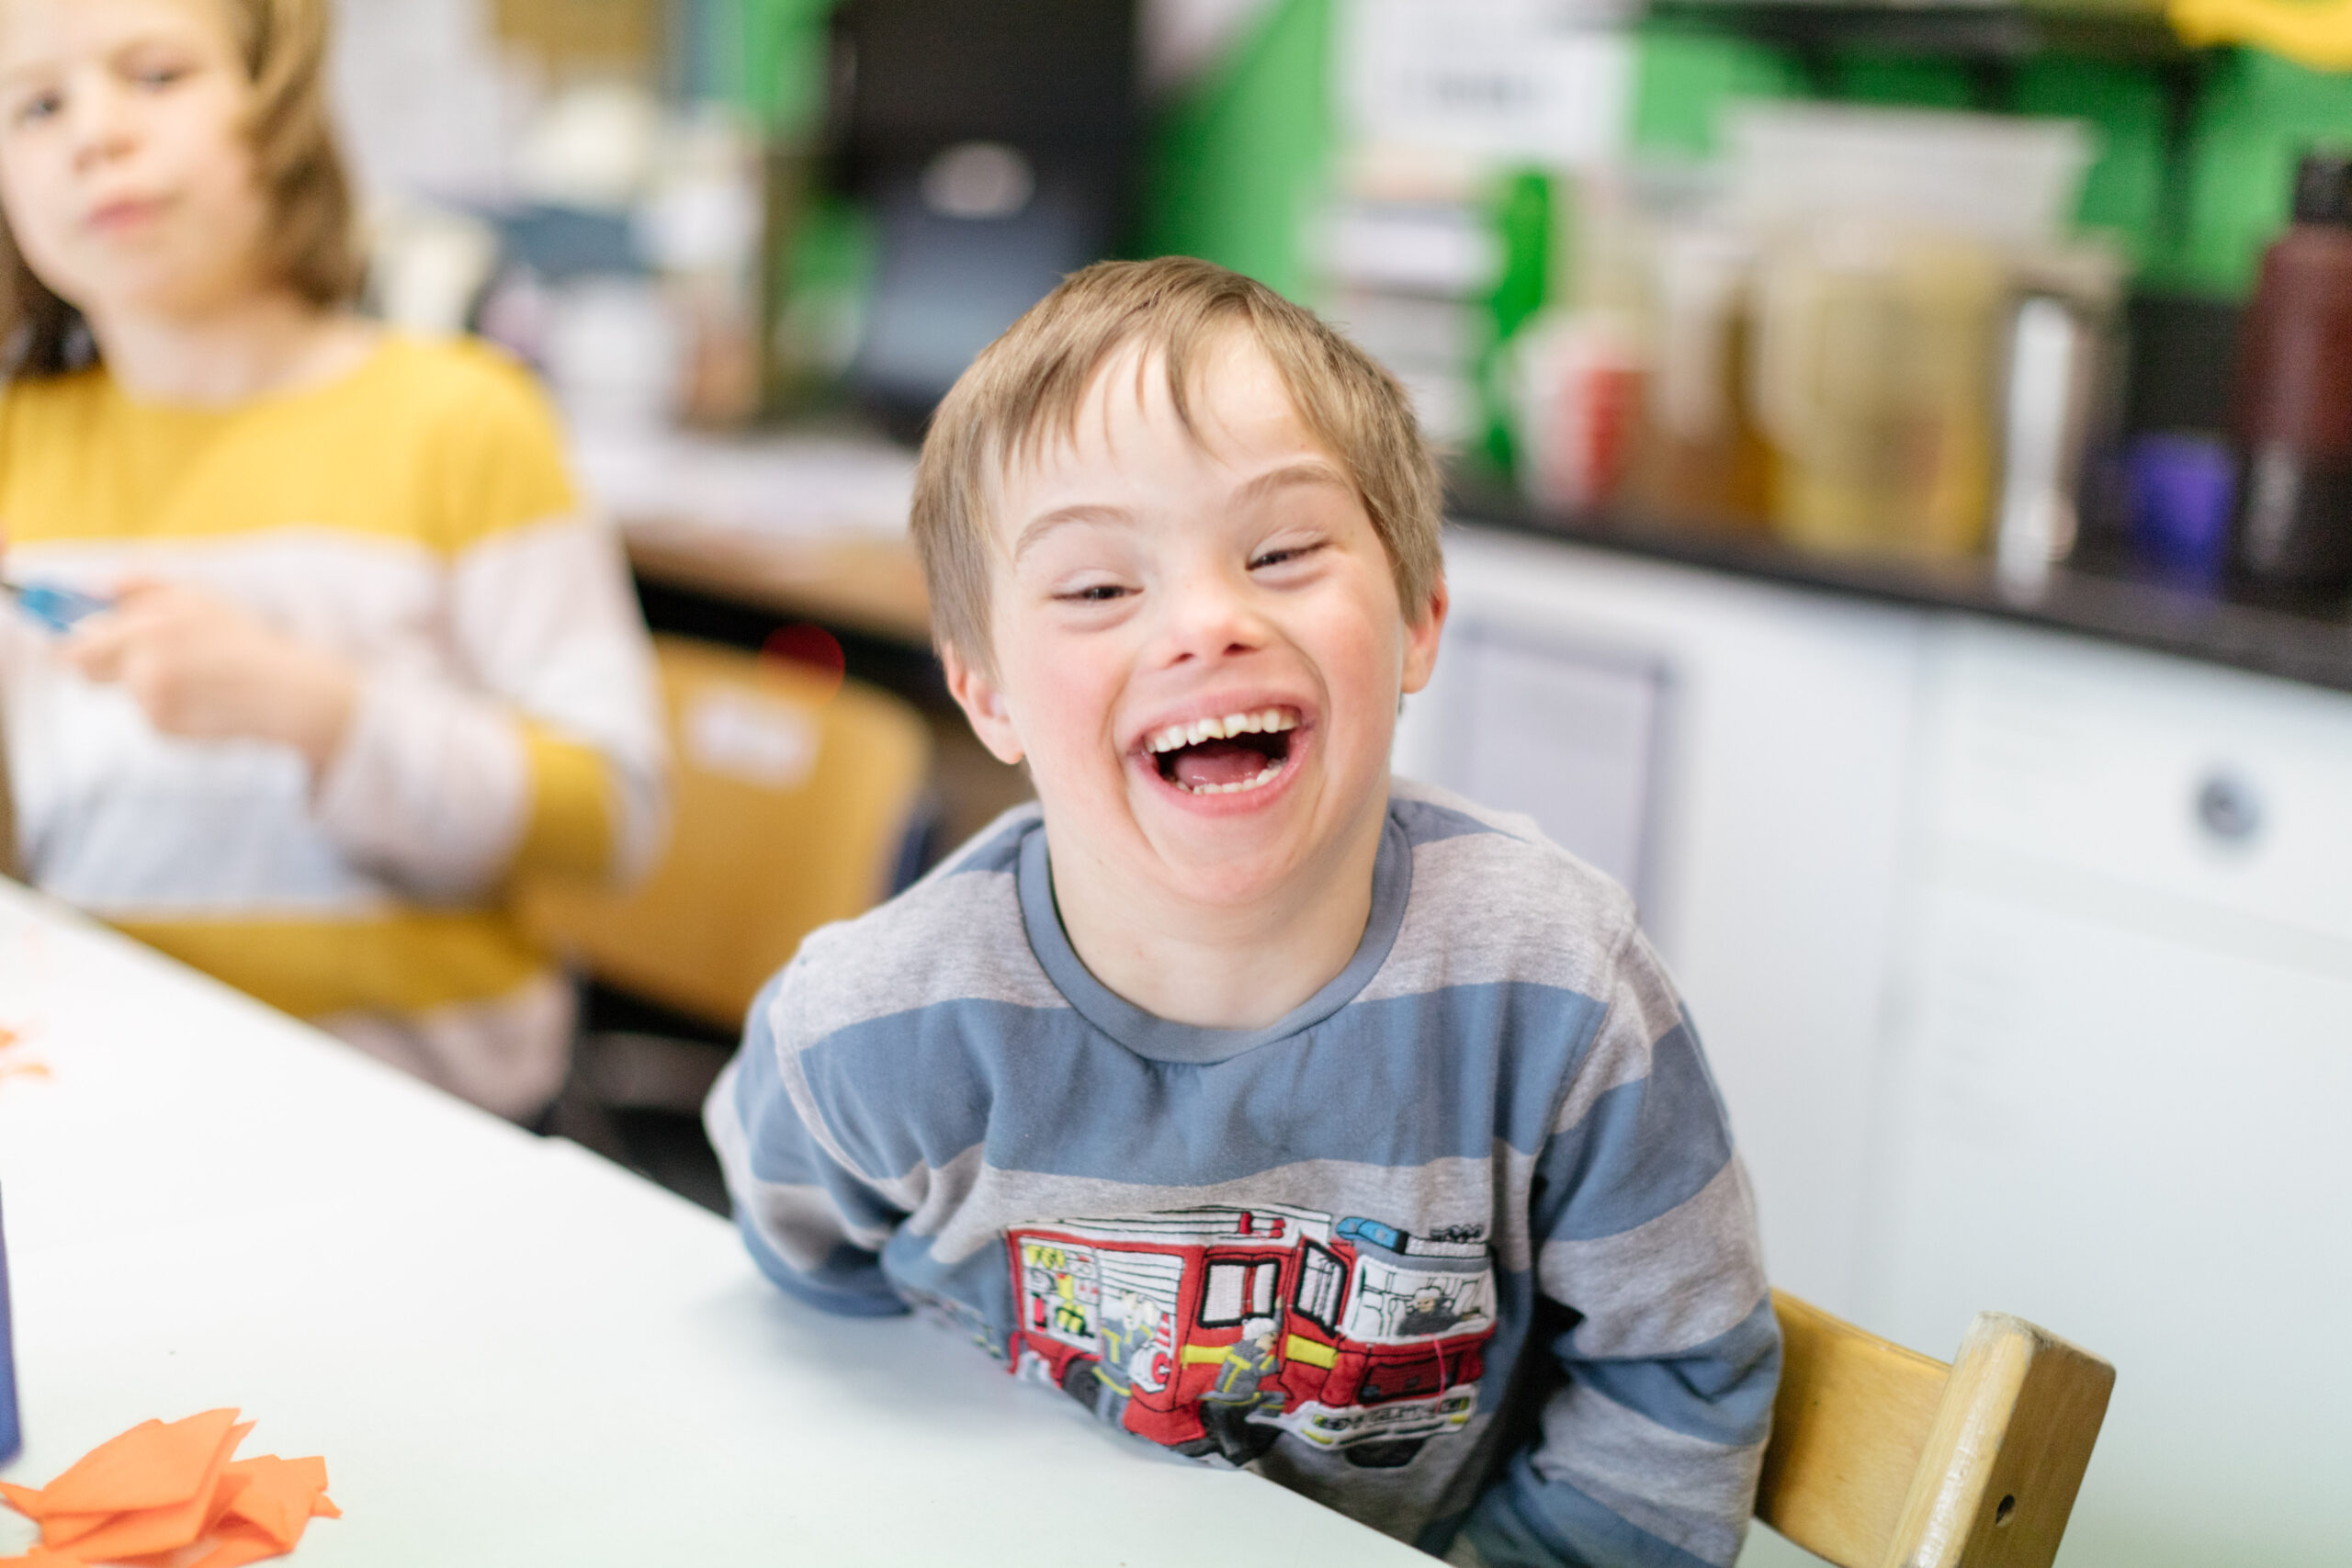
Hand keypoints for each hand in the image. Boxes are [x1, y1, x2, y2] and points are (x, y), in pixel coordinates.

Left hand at [61, 580, 359, 771]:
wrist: (283, 693)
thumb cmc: (242, 642)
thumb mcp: (196, 597)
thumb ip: (139, 584)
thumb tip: (91, 587)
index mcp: (151, 624)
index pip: (77, 642)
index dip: (66, 641)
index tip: (62, 642)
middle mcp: (145, 662)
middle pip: (87, 669)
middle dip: (104, 662)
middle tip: (142, 656)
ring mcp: (152, 699)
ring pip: (124, 690)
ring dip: (146, 684)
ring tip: (194, 678)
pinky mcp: (164, 726)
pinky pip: (147, 714)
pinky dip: (167, 707)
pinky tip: (201, 700)